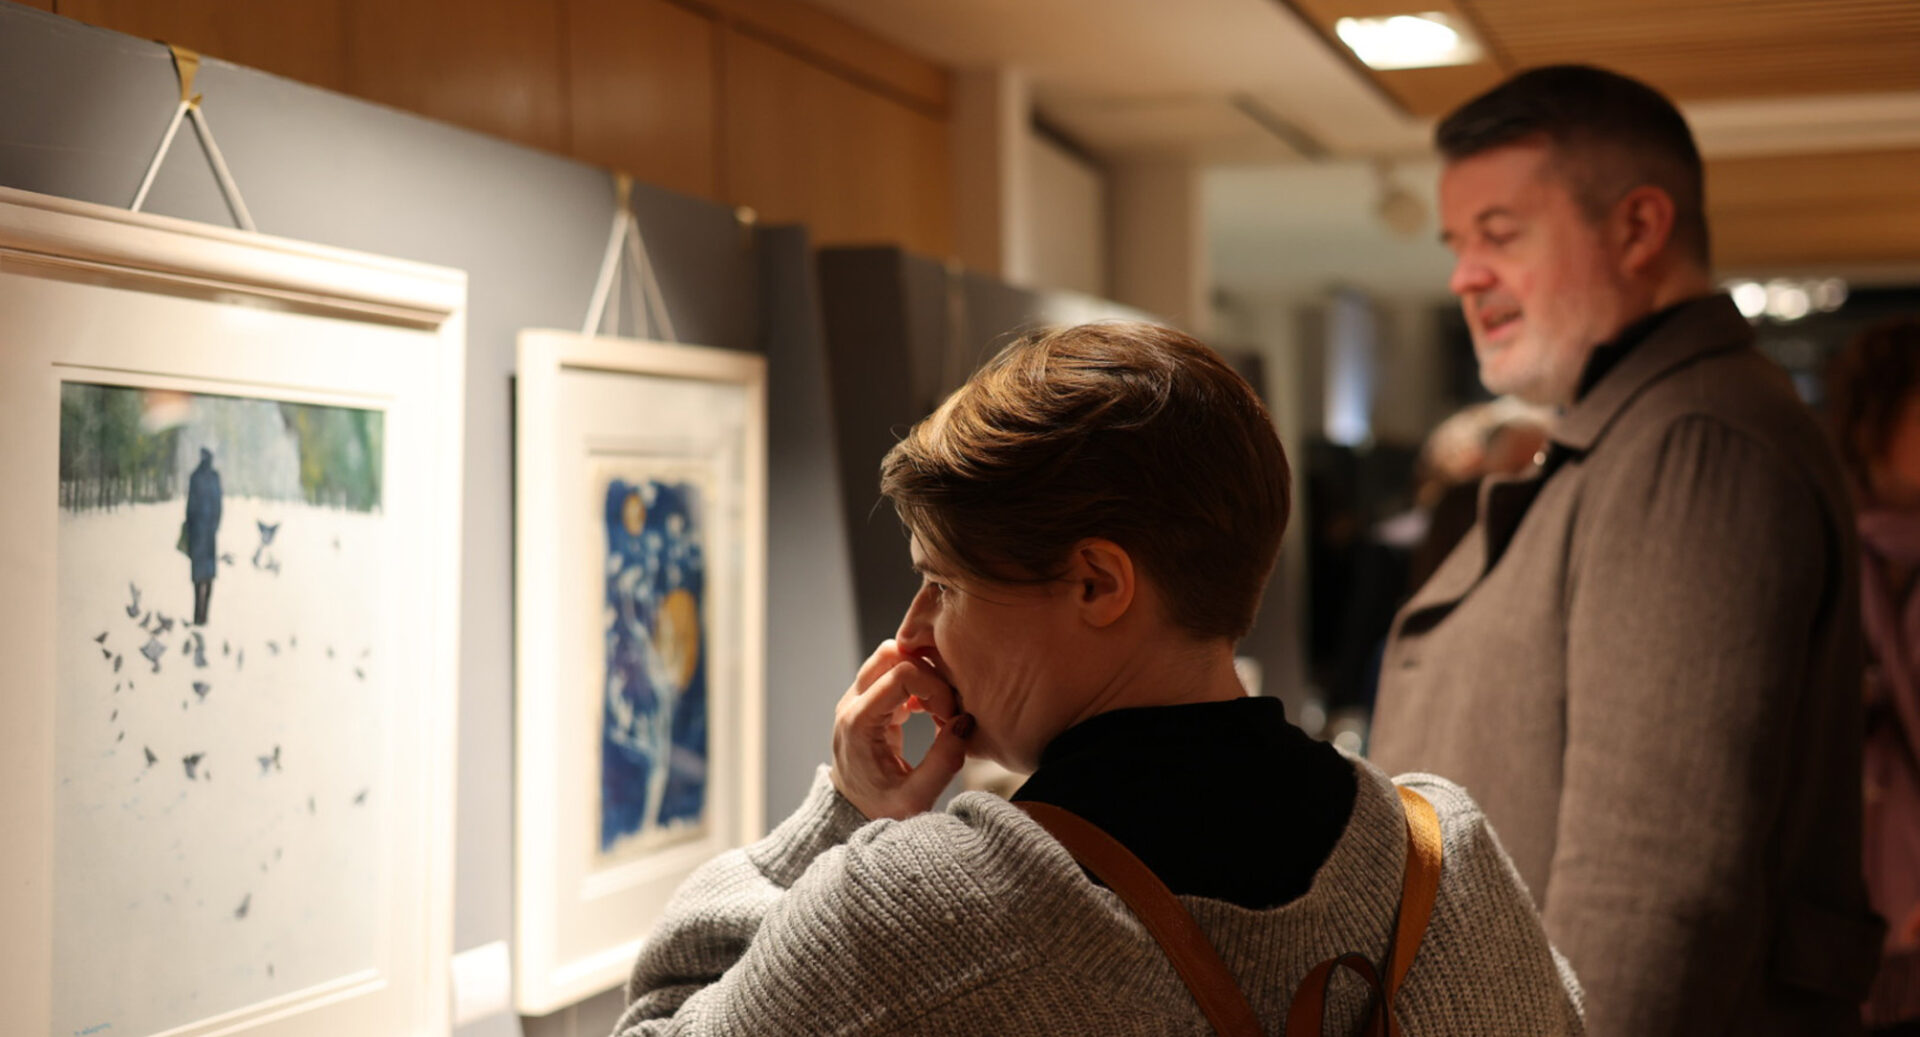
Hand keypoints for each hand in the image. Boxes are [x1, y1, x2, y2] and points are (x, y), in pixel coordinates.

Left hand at [830, 639, 973, 819]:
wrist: (852, 814)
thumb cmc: (880, 810)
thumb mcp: (915, 798)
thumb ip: (942, 763)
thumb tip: (965, 723)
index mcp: (858, 723)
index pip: (901, 675)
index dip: (935, 689)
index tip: (950, 718)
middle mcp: (852, 704)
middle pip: (891, 654)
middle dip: (929, 673)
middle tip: (947, 708)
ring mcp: (857, 699)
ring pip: (892, 657)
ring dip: (924, 677)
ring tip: (940, 712)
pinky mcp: (868, 701)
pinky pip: (894, 673)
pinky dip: (919, 685)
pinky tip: (932, 714)